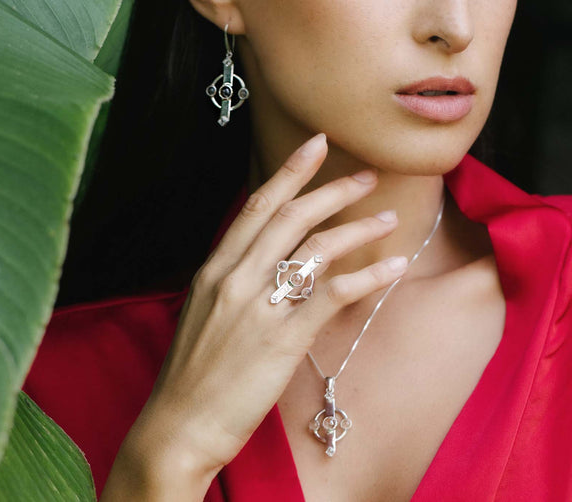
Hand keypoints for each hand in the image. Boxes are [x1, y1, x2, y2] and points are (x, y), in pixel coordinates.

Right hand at [101, 133, 403, 498]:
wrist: (177, 427)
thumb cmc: (193, 371)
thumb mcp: (203, 310)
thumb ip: (233, 277)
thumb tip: (267, 255)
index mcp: (216, 268)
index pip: (257, 206)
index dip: (290, 172)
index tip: (316, 145)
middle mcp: (236, 277)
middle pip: (293, 217)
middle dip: (334, 190)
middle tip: (367, 176)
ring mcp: (259, 306)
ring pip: (318, 248)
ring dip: (359, 228)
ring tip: (388, 218)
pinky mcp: (284, 338)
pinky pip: (335, 294)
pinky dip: (370, 275)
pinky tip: (394, 266)